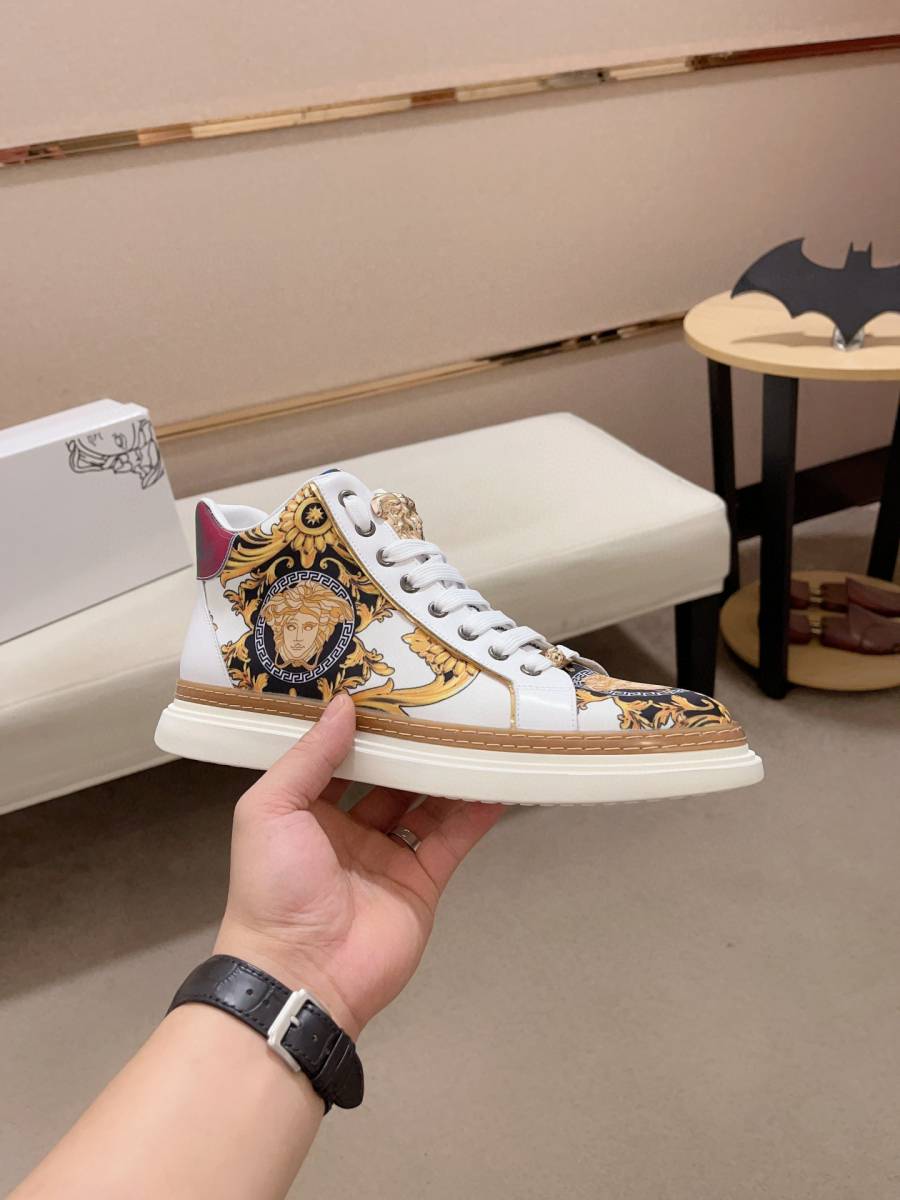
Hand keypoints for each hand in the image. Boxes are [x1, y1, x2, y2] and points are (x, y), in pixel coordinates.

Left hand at [215, 693, 502, 1038]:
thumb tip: (345, 703)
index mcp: (307, 809)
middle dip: (413, 742)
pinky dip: (476, 809)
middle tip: (442, 695)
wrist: (301, 975)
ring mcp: (389, 855)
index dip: (363, 723)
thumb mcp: (270, 809)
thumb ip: (309, 757)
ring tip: (478, 726)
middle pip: (390, 774)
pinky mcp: (424, 880)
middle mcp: (350, 828)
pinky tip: (498, 776)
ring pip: (426, 800)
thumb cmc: (273, 886)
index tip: (388, 682)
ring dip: (449, 768)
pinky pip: (453, 837)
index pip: (340, 755)